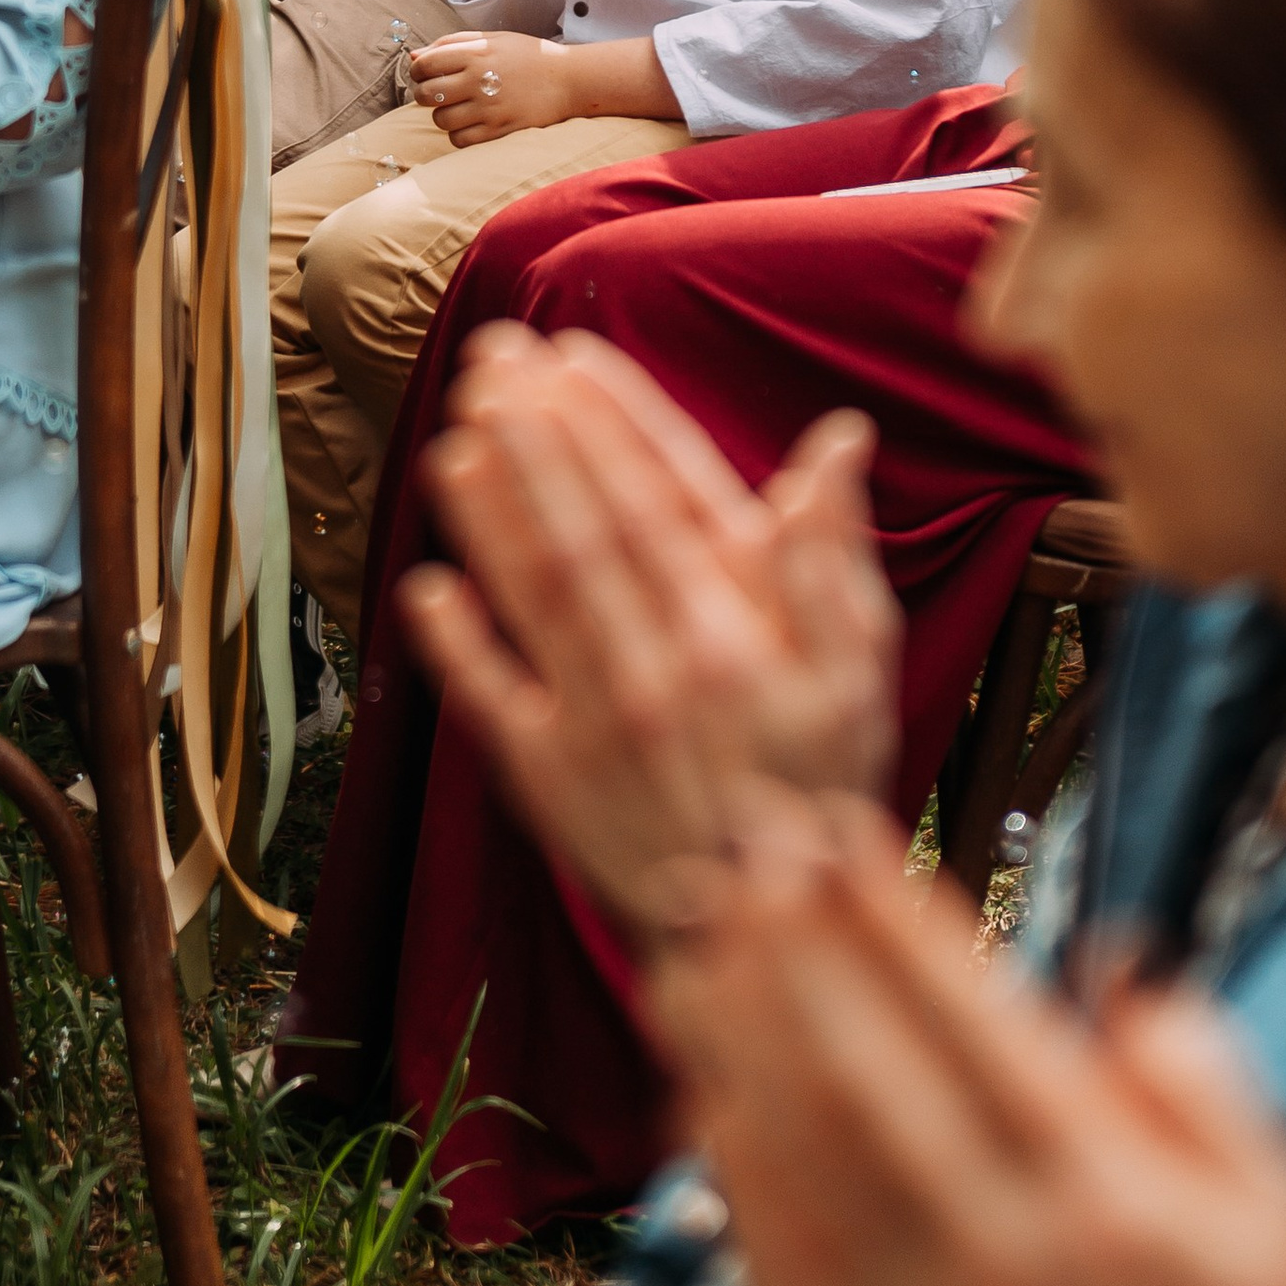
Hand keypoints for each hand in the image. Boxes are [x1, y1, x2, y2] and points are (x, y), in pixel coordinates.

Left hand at [400, 336, 899, 934]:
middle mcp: (663, 664)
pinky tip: (426, 584)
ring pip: (534, 593)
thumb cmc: (816, 779)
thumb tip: (838, 440)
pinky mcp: (551, 777)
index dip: (613, 421)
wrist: (768, 927)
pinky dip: (459, 644)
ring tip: (454, 437)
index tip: (571, 358)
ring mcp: (600, 721)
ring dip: (490, 511)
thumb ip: (834, 551)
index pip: (665, 496)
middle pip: (588, 526)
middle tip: (491, 362)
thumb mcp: (859, 667)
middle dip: (536, 435)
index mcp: (737, 627)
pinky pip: (494, 699)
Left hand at [406, 27, 576, 144]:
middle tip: (438, 92)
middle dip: (425, 94)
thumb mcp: (491, 39)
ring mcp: (490, 109)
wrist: (569, 80)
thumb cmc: (526, 56)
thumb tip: (413, 57)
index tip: (425, 74)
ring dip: (443, 115)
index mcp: (476, 53)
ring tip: (458, 108)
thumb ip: (450, 44)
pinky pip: (459, 140)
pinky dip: (458, 134)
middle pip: (427, 95)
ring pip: (441, 120)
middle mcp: (479, 80)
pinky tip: (470, 123)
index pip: (424, 65)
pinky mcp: (500, 131)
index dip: (417, 71)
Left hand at [645, 793, 1285, 1285]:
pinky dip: (730, 1157)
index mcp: (1113, 1205)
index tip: (842, 830)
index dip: (895, 917)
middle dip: (796, 944)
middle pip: (865, 1073)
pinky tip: (700, 1078)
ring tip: (697, 930)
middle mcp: (1010, 1265)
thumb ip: (1213, 1094)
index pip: (975, 1025)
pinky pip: (781, 1256)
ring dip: (737, 1030)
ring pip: (804, 1155)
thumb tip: (1126, 981)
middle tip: (752, 838)